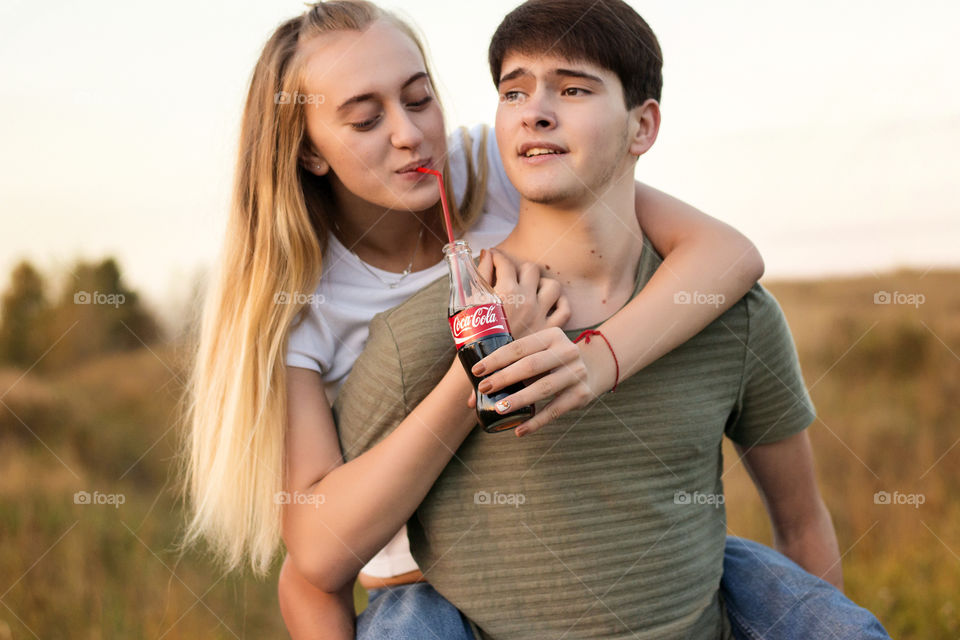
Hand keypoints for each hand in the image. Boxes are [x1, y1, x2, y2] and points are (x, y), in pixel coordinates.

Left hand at [466, 327, 617, 436]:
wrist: (593, 368)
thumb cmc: (552, 362)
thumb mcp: (538, 355)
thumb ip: (509, 369)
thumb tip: (471, 399)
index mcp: (552, 336)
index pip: (520, 347)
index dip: (497, 359)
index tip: (477, 371)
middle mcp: (566, 352)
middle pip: (531, 365)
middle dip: (504, 377)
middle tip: (484, 388)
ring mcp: (576, 373)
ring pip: (543, 388)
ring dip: (519, 399)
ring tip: (498, 409)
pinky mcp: (581, 394)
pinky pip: (555, 410)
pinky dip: (536, 422)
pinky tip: (519, 430)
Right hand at [476, 249, 569, 337]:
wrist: (486, 368)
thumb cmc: (473, 337)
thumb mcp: (471, 303)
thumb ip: (480, 275)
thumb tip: (486, 255)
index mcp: (505, 291)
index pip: (505, 262)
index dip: (497, 256)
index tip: (494, 258)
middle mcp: (526, 300)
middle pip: (531, 269)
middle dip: (520, 269)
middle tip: (512, 275)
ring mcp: (540, 315)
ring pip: (553, 286)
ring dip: (543, 285)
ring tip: (534, 289)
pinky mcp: (549, 331)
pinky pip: (564, 310)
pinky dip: (559, 305)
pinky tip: (550, 304)